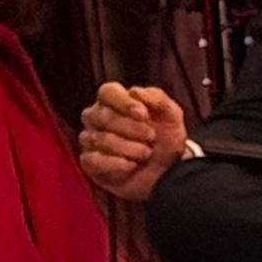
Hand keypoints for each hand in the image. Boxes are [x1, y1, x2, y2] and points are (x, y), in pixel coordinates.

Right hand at [75, 83, 189, 201]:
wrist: (167, 170)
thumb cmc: (165, 138)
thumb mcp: (171, 115)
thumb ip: (157, 98)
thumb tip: (135, 92)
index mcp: (113, 100)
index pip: (107, 92)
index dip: (124, 102)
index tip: (144, 114)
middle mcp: (96, 117)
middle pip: (103, 116)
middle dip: (132, 129)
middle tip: (151, 137)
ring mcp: (90, 139)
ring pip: (101, 139)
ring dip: (130, 148)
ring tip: (146, 153)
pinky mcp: (89, 162)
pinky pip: (94, 160)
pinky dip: (117, 164)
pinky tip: (131, 165)